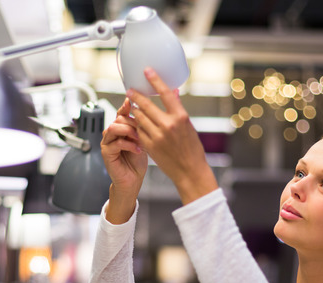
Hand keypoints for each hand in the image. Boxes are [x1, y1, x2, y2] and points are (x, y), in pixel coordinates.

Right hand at [101, 98, 148, 223]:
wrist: (133, 180)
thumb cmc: (138, 162)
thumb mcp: (143, 141)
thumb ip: (142, 127)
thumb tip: (151, 111)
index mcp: (121, 129)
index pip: (121, 113)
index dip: (126, 106)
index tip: (134, 102)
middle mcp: (112, 134)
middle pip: (118, 118)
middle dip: (132, 122)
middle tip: (143, 129)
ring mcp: (107, 142)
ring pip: (114, 128)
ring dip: (128, 131)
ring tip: (139, 139)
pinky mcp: (106, 153)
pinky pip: (115, 143)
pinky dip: (128, 145)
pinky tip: (137, 150)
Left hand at [126, 68, 217, 204]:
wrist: (189, 171)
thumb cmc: (192, 149)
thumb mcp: (189, 126)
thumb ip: (178, 110)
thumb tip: (173, 93)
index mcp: (181, 117)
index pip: (165, 93)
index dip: (155, 81)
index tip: (147, 71)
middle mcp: (168, 125)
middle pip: (146, 105)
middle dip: (136, 96)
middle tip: (130, 91)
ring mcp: (157, 136)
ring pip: (139, 117)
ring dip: (135, 111)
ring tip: (133, 107)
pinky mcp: (149, 146)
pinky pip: (138, 131)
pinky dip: (137, 125)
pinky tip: (137, 123)